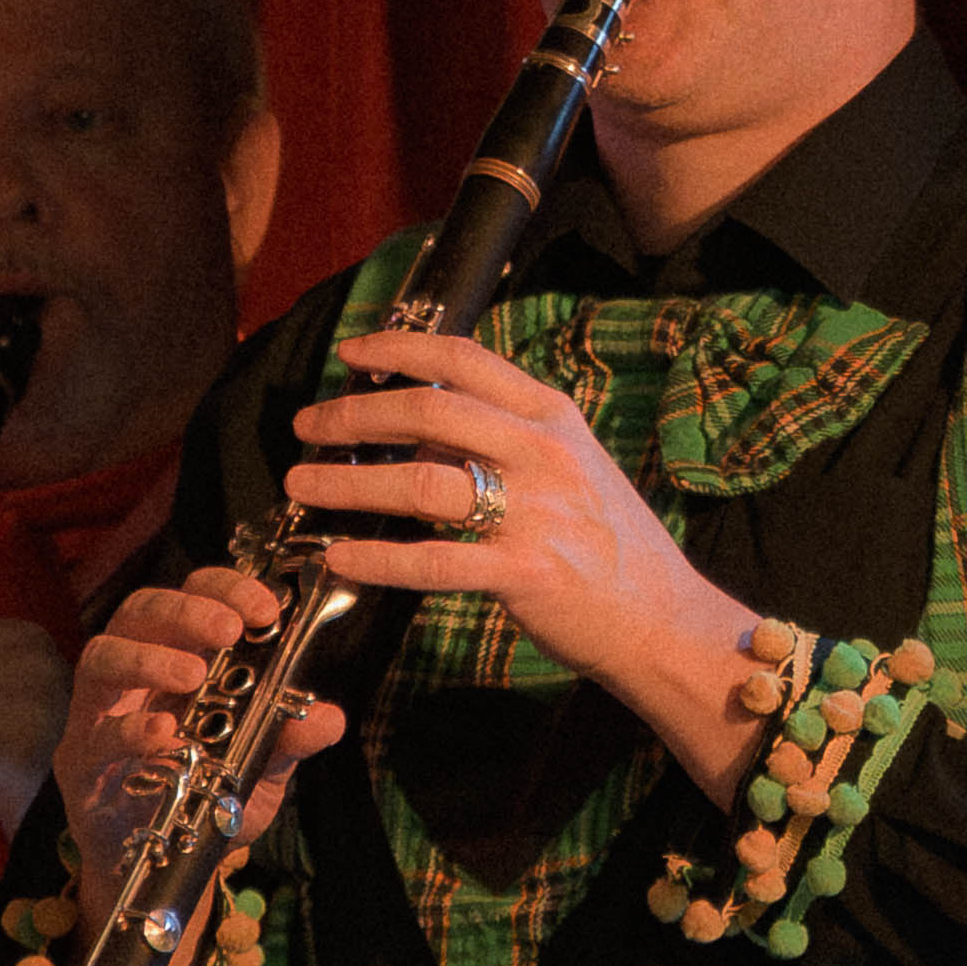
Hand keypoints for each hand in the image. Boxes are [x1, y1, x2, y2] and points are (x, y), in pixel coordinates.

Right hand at [58, 578, 339, 930]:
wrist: (161, 868)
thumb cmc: (202, 800)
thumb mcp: (256, 770)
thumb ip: (286, 741)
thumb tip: (328, 718)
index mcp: (178, 660)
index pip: (191, 598)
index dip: (224, 590)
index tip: (266, 608)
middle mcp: (133, 677)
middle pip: (139, 612)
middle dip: (185, 612)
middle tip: (229, 630)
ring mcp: (98, 716)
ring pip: (100, 658)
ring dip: (149, 658)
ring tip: (192, 674)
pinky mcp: (79, 763)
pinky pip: (93, 735)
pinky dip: (129, 732)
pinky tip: (165, 739)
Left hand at [283, 333, 761, 780]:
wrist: (663, 617)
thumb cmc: (608, 542)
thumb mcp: (571, 464)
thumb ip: (503, 436)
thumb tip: (418, 420)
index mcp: (552, 417)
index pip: (464, 360)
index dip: (399, 348)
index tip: (351, 351)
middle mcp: (544, 453)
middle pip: (427, 412)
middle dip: (353, 414)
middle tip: (307, 425)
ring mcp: (536, 512)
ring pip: (420, 482)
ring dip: (349, 482)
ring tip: (302, 484)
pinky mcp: (526, 573)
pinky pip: (434, 561)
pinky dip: (378, 559)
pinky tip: (339, 557)